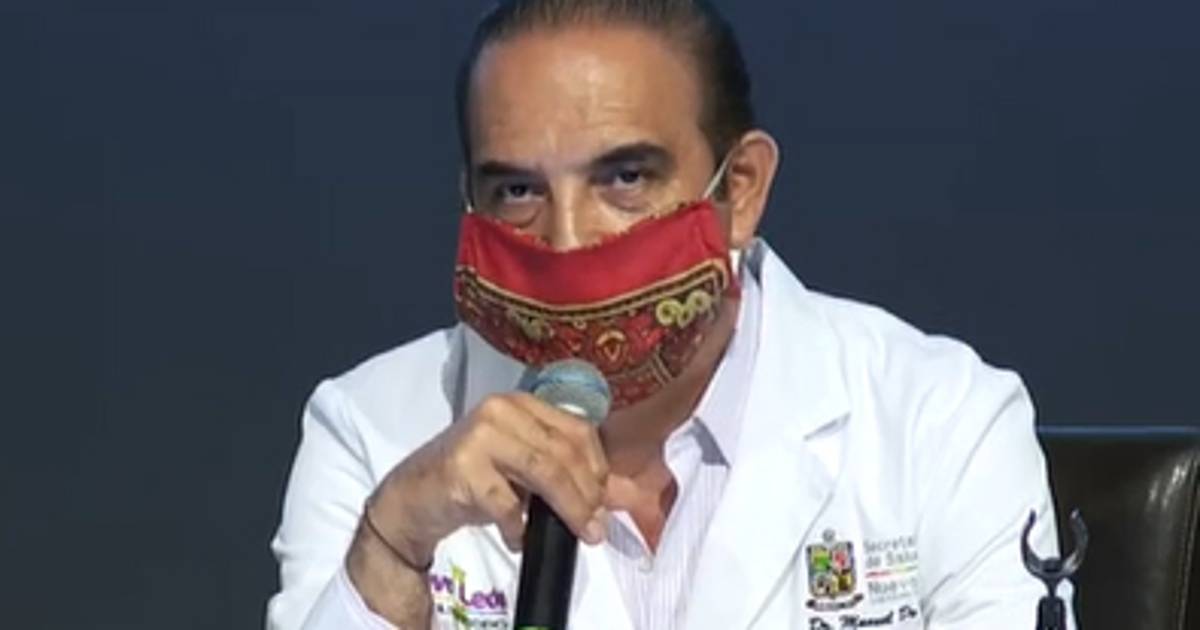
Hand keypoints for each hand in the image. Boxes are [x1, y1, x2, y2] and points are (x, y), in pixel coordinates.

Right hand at [365, 392, 609, 566]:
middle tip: (595, 528)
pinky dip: (520, 527)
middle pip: (564, 451)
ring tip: (579, 534)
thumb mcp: (527, 475)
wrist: (413, 498)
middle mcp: (501, 409)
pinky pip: (508, 502)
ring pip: (544, 471)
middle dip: (588, 494)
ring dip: (569, 509)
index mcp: (521, 403)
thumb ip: (574, 479)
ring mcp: (479, 435)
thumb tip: (630, 497)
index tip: (604, 501)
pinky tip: (518, 538)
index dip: (598, 467)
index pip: (576, 429)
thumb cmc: (474, 482)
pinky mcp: (462, 468)